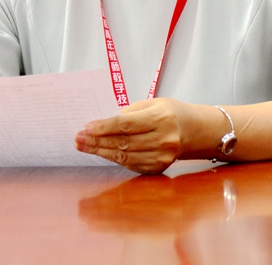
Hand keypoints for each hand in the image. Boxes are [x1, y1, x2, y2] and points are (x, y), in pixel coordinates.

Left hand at [75, 98, 195, 174]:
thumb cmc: (170, 112)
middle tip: (78, 139)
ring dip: (101, 152)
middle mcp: (163, 139)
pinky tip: (102, 153)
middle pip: (123, 142)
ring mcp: (162, 156)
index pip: (126, 124)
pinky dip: (114, 159)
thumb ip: (129, 113)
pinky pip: (131, 165)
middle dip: (97, 141)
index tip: (86, 127)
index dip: (103, 127)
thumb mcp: (152, 103)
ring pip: (124, 156)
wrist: (193, 130)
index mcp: (161, 118)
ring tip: (84, 146)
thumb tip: (103, 123)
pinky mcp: (159, 168)